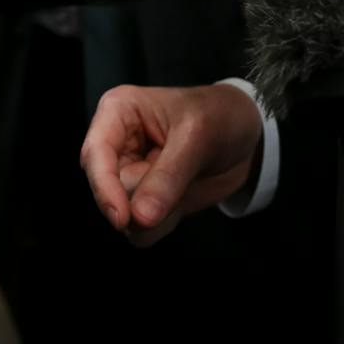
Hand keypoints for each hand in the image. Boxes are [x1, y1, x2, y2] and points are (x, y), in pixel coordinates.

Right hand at [82, 83, 263, 246]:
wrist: (248, 136)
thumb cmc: (220, 116)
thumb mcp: (198, 136)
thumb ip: (169, 176)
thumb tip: (139, 217)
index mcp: (117, 113)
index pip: (95, 154)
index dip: (104, 188)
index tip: (123, 218)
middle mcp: (115, 146)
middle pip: (108, 192)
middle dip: (144, 199)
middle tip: (182, 177)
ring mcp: (128, 176)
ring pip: (124, 217)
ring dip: (158, 214)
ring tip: (185, 182)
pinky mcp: (143, 201)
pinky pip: (141, 230)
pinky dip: (164, 223)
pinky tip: (184, 197)